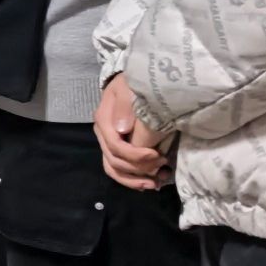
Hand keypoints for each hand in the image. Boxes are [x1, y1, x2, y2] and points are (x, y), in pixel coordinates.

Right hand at [95, 74, 170, 189]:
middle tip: (163, 164)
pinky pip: (117, 169)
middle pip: (115, 161)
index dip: (136, 156)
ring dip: (134, 179)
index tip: (159, 156)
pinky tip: (147, 183)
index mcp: (104, 120)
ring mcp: (107, 142)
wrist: (130, 82)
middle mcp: (102, 134)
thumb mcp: (129, 88)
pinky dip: (131, 180)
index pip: (116, 147)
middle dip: (139, 168)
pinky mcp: (115, 148)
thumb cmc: (132, 84)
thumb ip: (125, 107)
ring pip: (113, 169)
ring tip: (155, 182)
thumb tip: (122, 130)